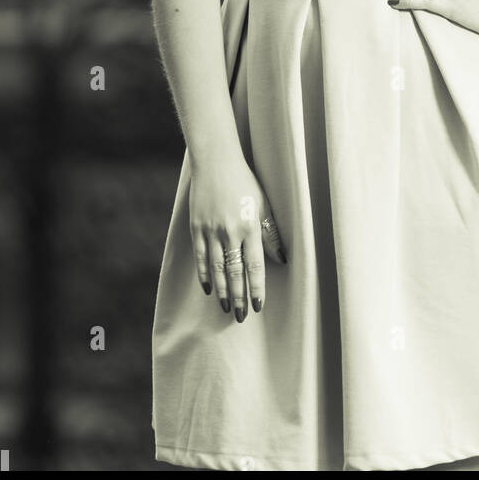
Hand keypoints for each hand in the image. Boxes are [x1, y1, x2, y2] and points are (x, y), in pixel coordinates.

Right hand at [189, 156, 287, 322]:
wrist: (216, 162)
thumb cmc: (245, 183)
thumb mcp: (263, 205)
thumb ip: (271, 233)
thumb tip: (281, 260)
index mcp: (250, 226)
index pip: (255, 265)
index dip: (257, 288)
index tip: (258, 306)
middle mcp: (230, 231)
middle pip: (235, 272)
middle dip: (239, 297)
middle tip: (242, 316)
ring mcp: (211, 230)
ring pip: (217, 269)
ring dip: (222, 291)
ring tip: (226, 308)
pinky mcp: (197, 227)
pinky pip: (201, 257)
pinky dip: (204, 274)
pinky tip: (208, 288)